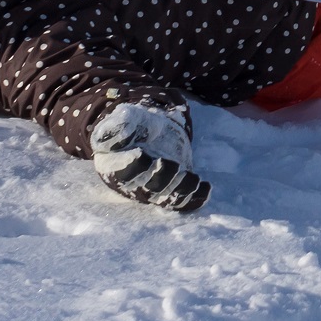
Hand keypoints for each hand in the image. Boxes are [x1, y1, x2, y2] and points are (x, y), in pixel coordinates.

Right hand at [89, 102, 208, 212]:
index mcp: (115, 166)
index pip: (123, 173)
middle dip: (162, 179)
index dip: (133, 166)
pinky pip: (181, 201)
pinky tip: (206, 187)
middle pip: (148, 190)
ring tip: (194, 178)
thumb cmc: (135, 124)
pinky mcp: (171, 189)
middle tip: (173, 164)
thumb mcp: (126, 118)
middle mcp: (133, 184)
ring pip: (166, 197)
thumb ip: (119, 127)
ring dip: (181, 189)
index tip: (141, 153)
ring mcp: (153, 189)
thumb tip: (117, 135)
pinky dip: (194, 198)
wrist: (152, 130)